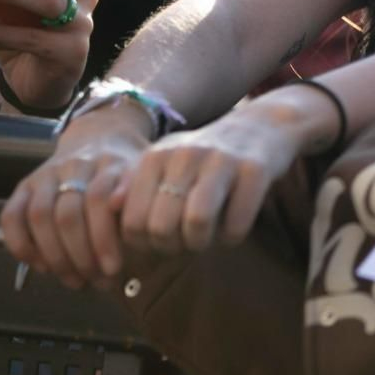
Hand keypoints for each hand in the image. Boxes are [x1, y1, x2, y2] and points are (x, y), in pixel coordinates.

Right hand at [0, 122, 147, 285]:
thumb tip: (138, 231)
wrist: (103, 137)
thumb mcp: (147, 180)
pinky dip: (22, 245)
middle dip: (81, 256)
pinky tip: (42, 266)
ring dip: (55, 256)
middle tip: (96, 281)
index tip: (114, 269)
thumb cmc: (130, 171)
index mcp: (111, 163)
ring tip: (74, 280)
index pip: (100, 201)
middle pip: (68, 214)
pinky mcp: (25, 184)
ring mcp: (47, 173)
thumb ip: (142, 203)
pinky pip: (12, 216)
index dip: (104, 239)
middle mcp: (77, 164)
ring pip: (40, 216)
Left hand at [114, 90, 319, 254]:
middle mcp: (185, 156)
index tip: (160, 240)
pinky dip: (232, 237)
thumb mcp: (166, 164)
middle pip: (161, 228)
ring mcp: (222, 161)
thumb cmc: (206, 157)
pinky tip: (233, 227)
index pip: (131, 222)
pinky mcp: (255, 171)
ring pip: (196, 224)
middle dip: (172, 247)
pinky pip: (236, 224)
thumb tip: (111, 207)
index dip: (144, 244)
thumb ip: (134, 186)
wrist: (262, 127)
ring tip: (206, 238)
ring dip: (201, 244)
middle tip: (184, 242)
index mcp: (156, 157)